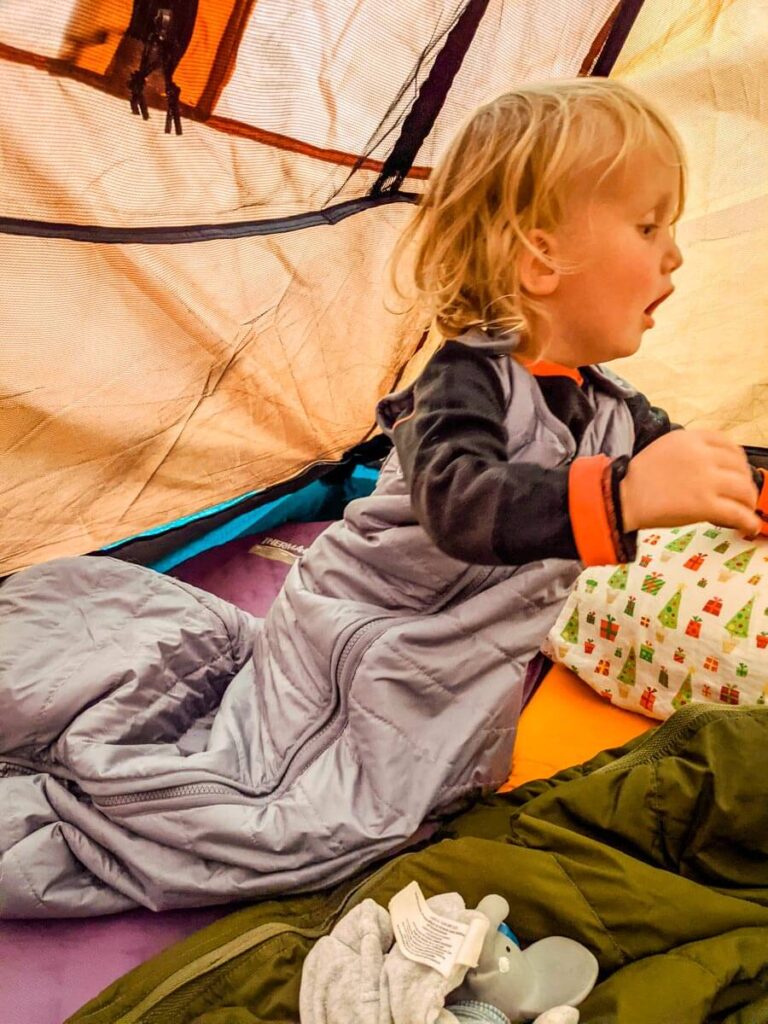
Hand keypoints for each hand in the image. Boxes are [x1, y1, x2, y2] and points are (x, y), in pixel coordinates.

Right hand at [620, 430, 760, 535]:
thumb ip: (690, 450)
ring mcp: (706, 480)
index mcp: (691, 439)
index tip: (738, 471)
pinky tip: (747, 527)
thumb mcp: (665, 448)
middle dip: (744, 483)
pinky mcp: (705, 505)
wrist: (622, 497)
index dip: (738, 460)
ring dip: (748, 502)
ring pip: (744, 490)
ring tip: (744, 512)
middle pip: (740, 468)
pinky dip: (747, 521)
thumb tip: (713, 464)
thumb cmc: (638, 477)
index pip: (729, 445)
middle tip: (740, 496)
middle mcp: (702, 456)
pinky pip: (738, 513)